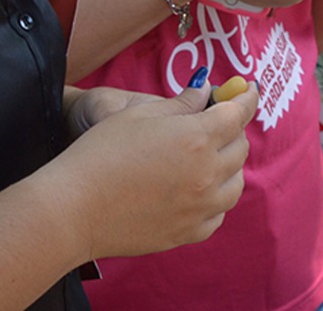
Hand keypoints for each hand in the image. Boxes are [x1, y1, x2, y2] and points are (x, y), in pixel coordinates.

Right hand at [61, 83, 256, 259]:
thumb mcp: (140, 115)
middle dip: (233, 130)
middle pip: (240, 148)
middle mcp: (206, 174)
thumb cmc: (100, 154)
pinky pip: (218, 214)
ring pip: (235, 184)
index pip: (238, 114)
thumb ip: (180, 103)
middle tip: (217, 121)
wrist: (74, 209)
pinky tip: (200, 190)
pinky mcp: (188, 233)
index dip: (246, 98)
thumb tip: (205, 91)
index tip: (248, 89)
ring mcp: (200, 208)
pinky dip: (217, 198)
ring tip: (210, 156)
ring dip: (229, 165)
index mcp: (197, 138)